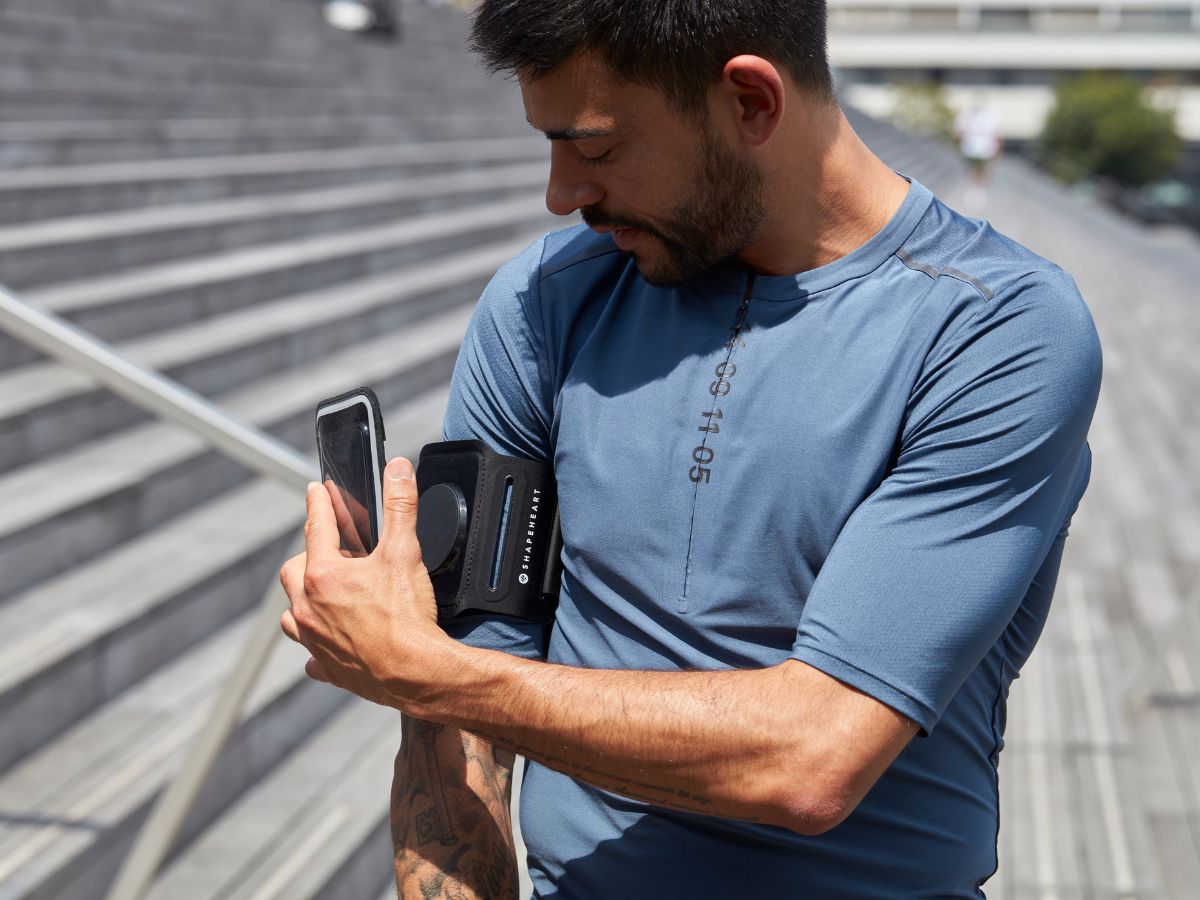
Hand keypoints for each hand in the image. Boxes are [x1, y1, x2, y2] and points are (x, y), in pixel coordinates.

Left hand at [280, 457, 450, 710]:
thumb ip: (400, 506)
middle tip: (332, 549)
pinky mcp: (328, 668)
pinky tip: (331, 641)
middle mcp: (309, 607)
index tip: (315, 491)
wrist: (417, 673)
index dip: (318, 503)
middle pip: (294, 570)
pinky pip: (312, 655)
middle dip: (308, 554)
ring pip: (293, 613)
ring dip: (303, 600)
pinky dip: (317, 646)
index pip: (316, 526)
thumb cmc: (407, 618)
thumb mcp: (405, 552)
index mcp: (324, 575)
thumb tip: (398, 470)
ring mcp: (314, 640)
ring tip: (323, 593)